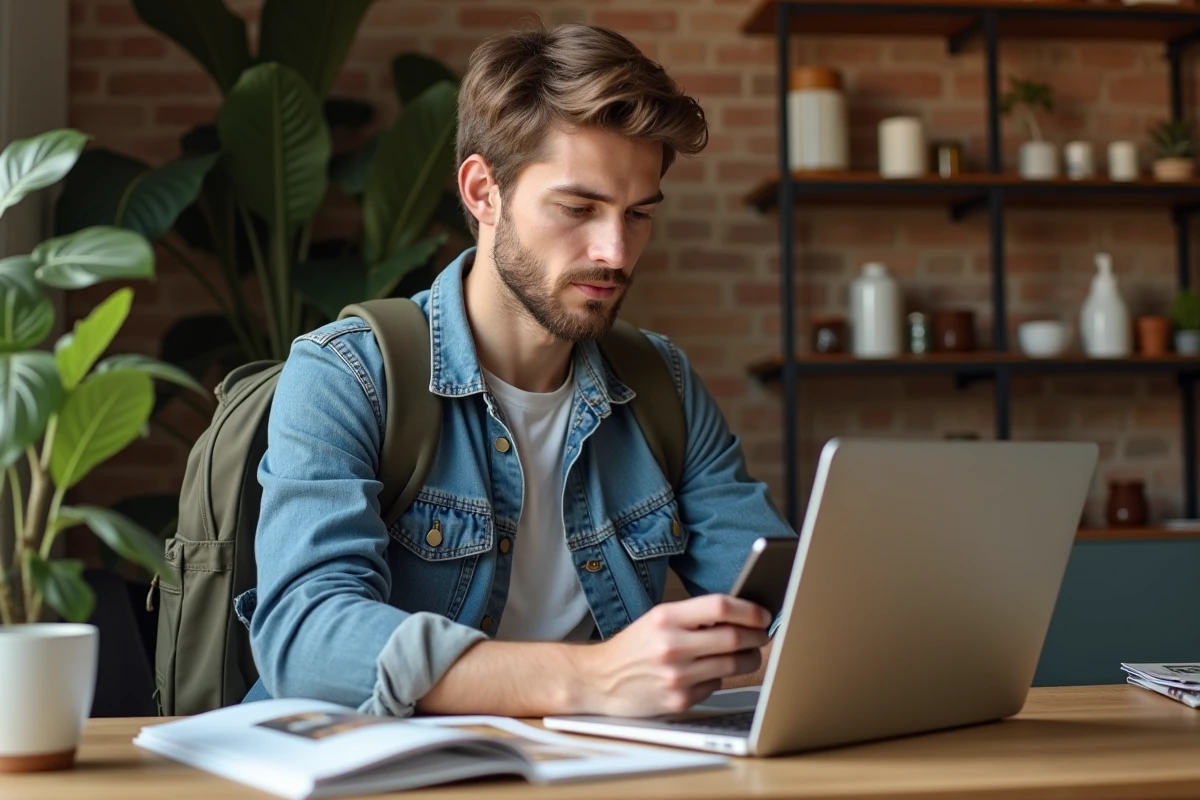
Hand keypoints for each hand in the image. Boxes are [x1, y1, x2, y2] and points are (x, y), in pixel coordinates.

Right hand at [575, 594, 770, 716]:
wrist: (599, 681)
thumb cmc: (632, 648)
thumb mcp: (656, 619)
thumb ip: (693, 616)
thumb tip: (739, 614)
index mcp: (665, 618)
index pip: (720, 606)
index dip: (749, 609)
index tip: (763, 613)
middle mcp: (671, 646)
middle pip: (734, 637)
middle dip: (758, 636)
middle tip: (763, 634)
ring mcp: (676, 676)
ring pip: (733, 665)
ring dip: (749, 658)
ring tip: (748, 653)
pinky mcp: (679, 701)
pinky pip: (716, 685)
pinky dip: (720, 677)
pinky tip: (709, 672)